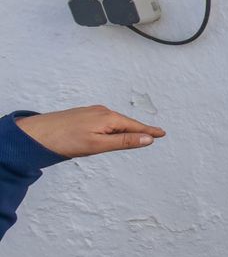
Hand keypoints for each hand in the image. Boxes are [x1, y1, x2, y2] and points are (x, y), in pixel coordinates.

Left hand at [15, 105, 164, 157]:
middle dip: (139, 129)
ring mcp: (91, 113)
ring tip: (136, 135)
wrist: (35, 134)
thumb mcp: (98, 145)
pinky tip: (111, 132)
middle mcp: (101, 111)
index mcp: (108, 118)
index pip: (135, 126)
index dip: (149, 131)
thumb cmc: (64, 141)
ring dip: (125, 129)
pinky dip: (113, 128)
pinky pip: (105, 121)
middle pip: (126, 123)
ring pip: (114, 122)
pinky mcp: (83, 116)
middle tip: (155, 134)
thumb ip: (124, 142)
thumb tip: (148, 139)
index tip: (163, 133)